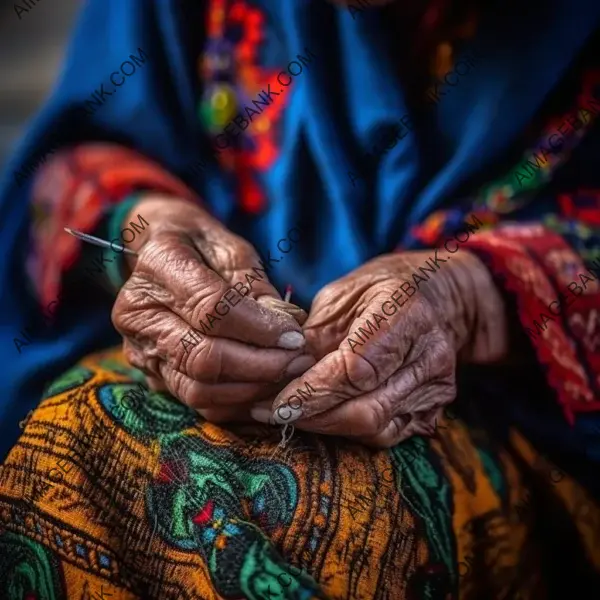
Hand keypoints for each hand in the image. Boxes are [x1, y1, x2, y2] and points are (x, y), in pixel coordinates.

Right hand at [112, 194, 314, 421]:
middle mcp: (139, 313)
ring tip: (288, 374)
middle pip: (202, 357)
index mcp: (158, 266)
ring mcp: (142, 349)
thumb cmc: (203, 247)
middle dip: (260, 365)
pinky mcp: (153, 375)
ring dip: (251, 388)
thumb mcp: (232, 249)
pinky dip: (236, 402)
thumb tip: (287, 326)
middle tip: (299, 361)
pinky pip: (197, 402)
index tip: (295, 336)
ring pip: (198, 389)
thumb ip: (255, 287)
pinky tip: (266, 389)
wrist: (163, 256)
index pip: (211, 309)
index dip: (259, 328)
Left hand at [251, 250, 507, 446]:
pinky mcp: (436, 408)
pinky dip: (349, 430)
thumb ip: (314, 335)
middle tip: (270, 413)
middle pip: (366, 408)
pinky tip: (323, 417)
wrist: (436, 297)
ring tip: (290, 415)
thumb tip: (280, 376)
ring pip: (375, 428)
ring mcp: (438, 386)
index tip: (276, 402)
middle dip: (313, 417)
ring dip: (326, 427)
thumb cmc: (380, 290)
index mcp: (405, 312)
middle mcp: (430, 354)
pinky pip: (386, 434)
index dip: (313, 391)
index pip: (357, 368)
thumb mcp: (340, 296)